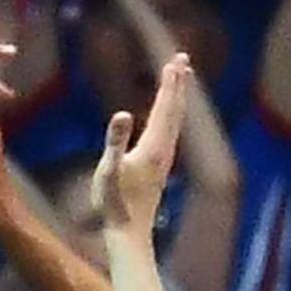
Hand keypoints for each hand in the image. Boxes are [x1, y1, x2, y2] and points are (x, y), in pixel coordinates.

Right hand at [92, 51, 191, 237]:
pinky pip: (170, 130)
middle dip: (178, 84)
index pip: (164, 108)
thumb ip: (114, 140)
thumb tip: (121, 113)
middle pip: (175, 110)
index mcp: (154, 146)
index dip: (169, 84)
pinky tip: (167, 114)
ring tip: (180, 79)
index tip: (174, 61)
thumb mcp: (107, 170)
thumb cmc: (115, 202)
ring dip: (177, 97)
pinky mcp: (160, 165)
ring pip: (175, 119)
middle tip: (182, 59)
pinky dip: (171, 114)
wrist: (129, 231)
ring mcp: (165, 158)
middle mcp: (165, 149)